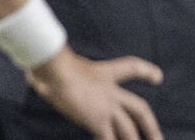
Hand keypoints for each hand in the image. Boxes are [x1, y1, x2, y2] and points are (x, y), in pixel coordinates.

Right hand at [26, 46, 164, 139]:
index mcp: (105, 73)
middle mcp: (111, 91)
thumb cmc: (53, 63)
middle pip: (139, 108)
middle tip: (159, 139)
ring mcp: (106, 108)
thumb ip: (57, 69)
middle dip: (150, 126)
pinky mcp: (98, 121)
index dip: (147, 72)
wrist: (58, 69)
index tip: (158, 77)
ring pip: (129, 131)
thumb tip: (35, 73)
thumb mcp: (61, 63)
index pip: (132, 68)